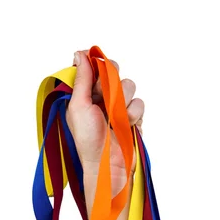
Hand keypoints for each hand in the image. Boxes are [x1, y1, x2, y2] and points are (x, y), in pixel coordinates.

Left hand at [66, 49, 144, 215]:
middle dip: (112, 83)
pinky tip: (128, 127)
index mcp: (84, 95)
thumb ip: (81, 79)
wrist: (109, 167)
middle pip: (114, 71)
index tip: (97, 69)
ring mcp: (119, 108)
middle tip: (105, 97)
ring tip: (116, 119)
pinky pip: (140, 103)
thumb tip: (79, 53)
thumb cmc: (89, 141)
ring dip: (124, 102)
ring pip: (129, 86)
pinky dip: (134, 115)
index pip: (93, 67)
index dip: (97, 65)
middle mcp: (101, 98)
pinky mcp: (134, 118)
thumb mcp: (79, 107)